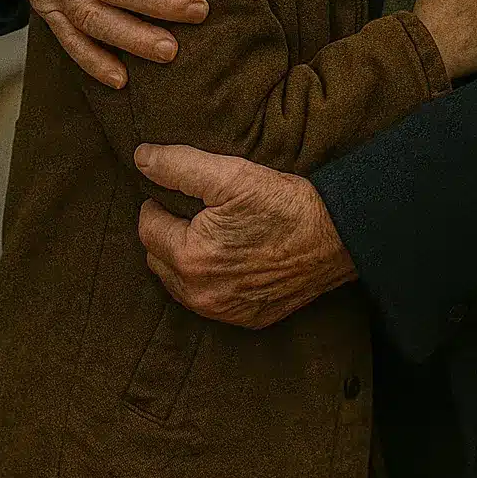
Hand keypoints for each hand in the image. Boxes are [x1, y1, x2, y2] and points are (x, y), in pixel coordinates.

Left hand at [135, 143, 357, 327]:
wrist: (336, 236)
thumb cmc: (283, 204)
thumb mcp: (230, 174)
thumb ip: (178, 166)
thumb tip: (141, 159)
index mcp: (190, 259)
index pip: (147, 229)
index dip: (158, 204)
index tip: (177, 192)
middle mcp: (202, 295)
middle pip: (158, 260)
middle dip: (168, 234)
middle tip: (193, 211)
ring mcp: (224, 311)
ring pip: (180, 284)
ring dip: (184, 259)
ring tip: (208, 233)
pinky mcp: (246, 318)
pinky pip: (210, 300)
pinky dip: (209, 280)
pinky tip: (229, 258)